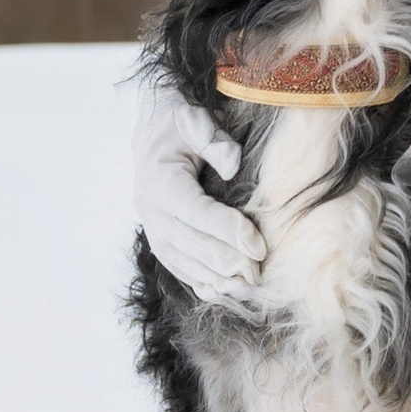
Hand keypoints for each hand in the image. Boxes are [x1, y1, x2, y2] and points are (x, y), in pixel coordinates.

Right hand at [132, 83, 263, 298]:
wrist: (153, 130)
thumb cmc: (180, 122)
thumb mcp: (194, 118)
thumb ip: (213, 139)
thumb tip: (233, 165)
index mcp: (160, 179)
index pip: (195, 212)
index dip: (227, 231)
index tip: (259, 245)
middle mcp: (151, 209)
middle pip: (190, 243)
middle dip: (227, 260)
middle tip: (259, 271)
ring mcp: (153, 228)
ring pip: (184, 262)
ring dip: (216, 278)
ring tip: (247, 286)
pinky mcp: (160, 239)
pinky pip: (179, 267)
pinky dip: (201, 282)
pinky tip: (224, 292)